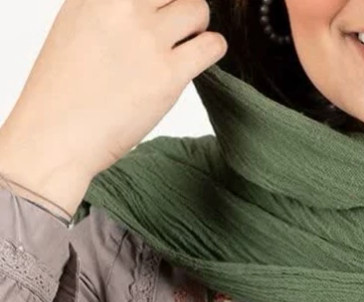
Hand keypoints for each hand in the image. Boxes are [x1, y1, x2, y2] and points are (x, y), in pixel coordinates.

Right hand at [0, 0, 227, 213]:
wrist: (58, 133)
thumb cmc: (65, 88)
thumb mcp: (76, 23)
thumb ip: (110, 7)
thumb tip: (150, 7)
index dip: (159, 1)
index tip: (158, 13)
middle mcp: (122, 6)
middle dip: (178, 6)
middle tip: (172, 30)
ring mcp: (147, 39)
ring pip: (198, 9)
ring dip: (198, 27)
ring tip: (185, 46)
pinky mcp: (169, 73)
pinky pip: (213, 45)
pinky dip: (212, 49)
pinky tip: (198, 60)